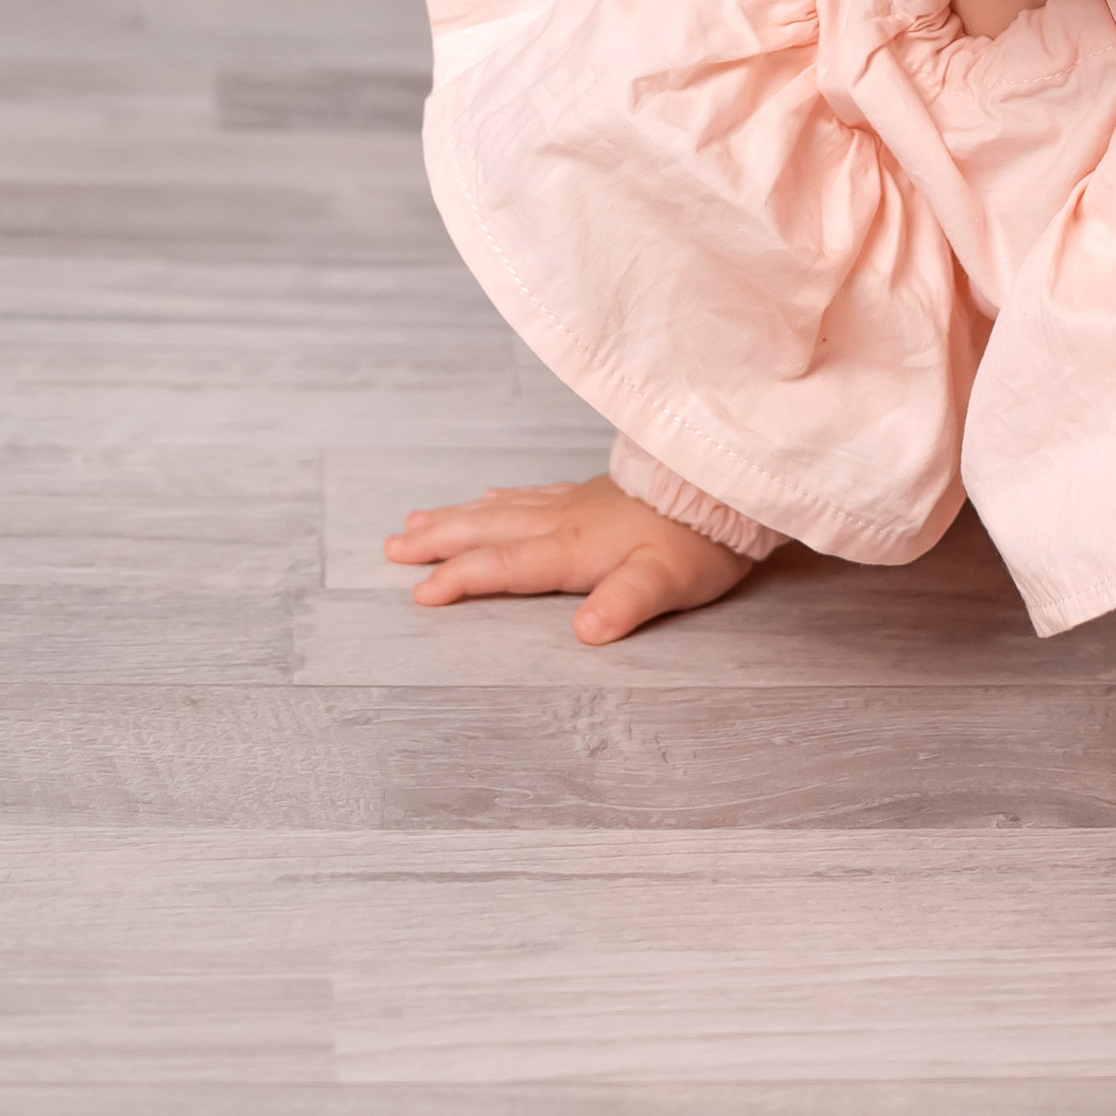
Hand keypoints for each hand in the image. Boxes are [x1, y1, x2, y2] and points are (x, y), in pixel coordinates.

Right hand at [384, 469, 752, 644]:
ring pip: (499, 508)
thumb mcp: (669, 581)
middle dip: (437, 540)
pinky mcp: (590, 494)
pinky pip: (526, 493)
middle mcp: (564, 520)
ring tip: (414, 521)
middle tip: (391, 548)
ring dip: (455, 516)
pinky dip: (496, 498)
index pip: (504, 564)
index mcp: (573, 547)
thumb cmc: (700, 541)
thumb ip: (625, 602)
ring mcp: (574, 502)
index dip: (460, 578)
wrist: (725, 486)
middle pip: (487, 528)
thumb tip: (585, 630)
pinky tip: (487, 495)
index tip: (419, 594)